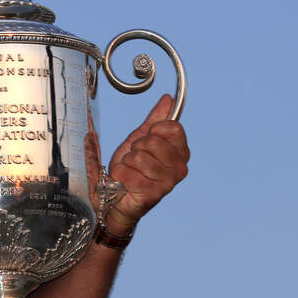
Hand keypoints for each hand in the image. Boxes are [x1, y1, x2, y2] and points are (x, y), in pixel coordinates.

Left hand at [106, 94, 189, 232]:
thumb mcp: (140, 139)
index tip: (146, 140)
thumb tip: (169, 99)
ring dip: (126, 163)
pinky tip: (125, 183)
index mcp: (181, 153)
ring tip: (129, 172)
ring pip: (138, 156)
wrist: (116, 198)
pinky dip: (120, 175)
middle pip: (153, 141)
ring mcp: (168, 182)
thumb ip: (155, 120)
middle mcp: (180, 168)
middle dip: (135, 148)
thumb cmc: (131, 169)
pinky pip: (128, 172)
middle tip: (134, 160)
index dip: (153, 131)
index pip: (173, 128)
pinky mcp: (153, 194)